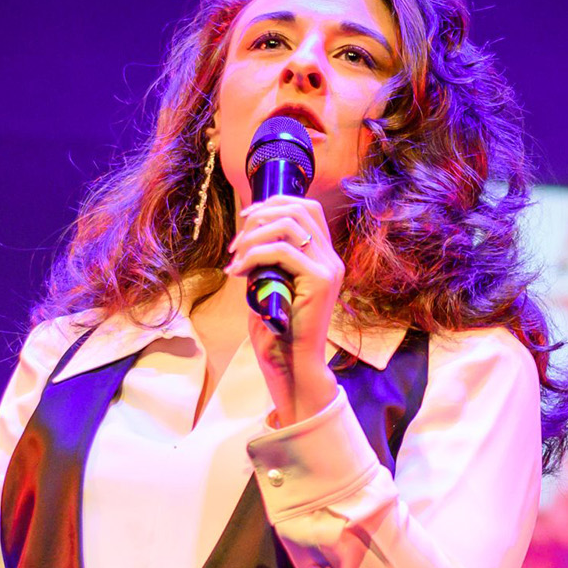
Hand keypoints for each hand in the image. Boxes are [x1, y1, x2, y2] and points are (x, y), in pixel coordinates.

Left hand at [225, 197, 342, 424]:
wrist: (292, 364)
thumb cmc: (278, 331)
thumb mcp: (271, 285)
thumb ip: (268, 258)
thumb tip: (247, 233)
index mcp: (325, 258)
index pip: (308, 209)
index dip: (275, 203)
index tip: (246, 219)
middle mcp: (332, 260)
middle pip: (300, 208)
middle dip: (261, 215)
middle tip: (236, 241)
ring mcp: (329, 269)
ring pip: (289, 224)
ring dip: (253, 235)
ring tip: (235, 257)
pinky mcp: (320, 281)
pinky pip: (281, 251)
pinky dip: (253, 255)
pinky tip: (238, 271)